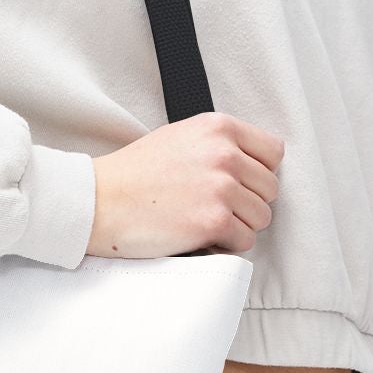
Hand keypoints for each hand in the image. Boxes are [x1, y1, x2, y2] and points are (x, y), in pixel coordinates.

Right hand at [86, 111, 282, 258]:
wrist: (99, 201)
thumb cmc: (134, 173)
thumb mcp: (180, 137)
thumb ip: (218, 144)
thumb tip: (254, 165)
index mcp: (218, 127)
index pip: (273, 151)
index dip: (258, 172)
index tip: (238, 183)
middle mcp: (224, 153)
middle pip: (270, 188)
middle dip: (247, 201)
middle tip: (213, 206)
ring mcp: (221, 188)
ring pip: (262, 216)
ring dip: (238, 225)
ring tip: (203, 220)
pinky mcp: (214, 221)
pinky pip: (245, 241)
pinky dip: (225, 245)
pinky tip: (198, 235)